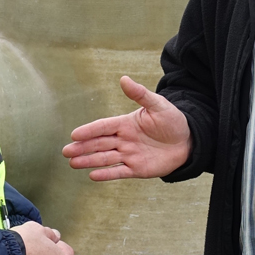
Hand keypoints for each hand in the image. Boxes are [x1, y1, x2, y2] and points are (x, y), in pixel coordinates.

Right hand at [63, 75, 191, 180]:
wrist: (188, 142)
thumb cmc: (173, 121)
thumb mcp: (158, 105)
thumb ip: (140, 94)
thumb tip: (123, 79)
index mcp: (126, 124)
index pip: (103, 127)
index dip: (89, 131)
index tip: (74, 134)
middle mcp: (123, 140)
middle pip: (99, 144)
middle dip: (82, 147)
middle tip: (66, 151)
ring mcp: (129, 155)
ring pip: (104, 158)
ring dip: (89, 161)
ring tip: (73, 163)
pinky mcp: (136, 169)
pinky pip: (119, 172)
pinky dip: (106, 174)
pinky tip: (92, 175)